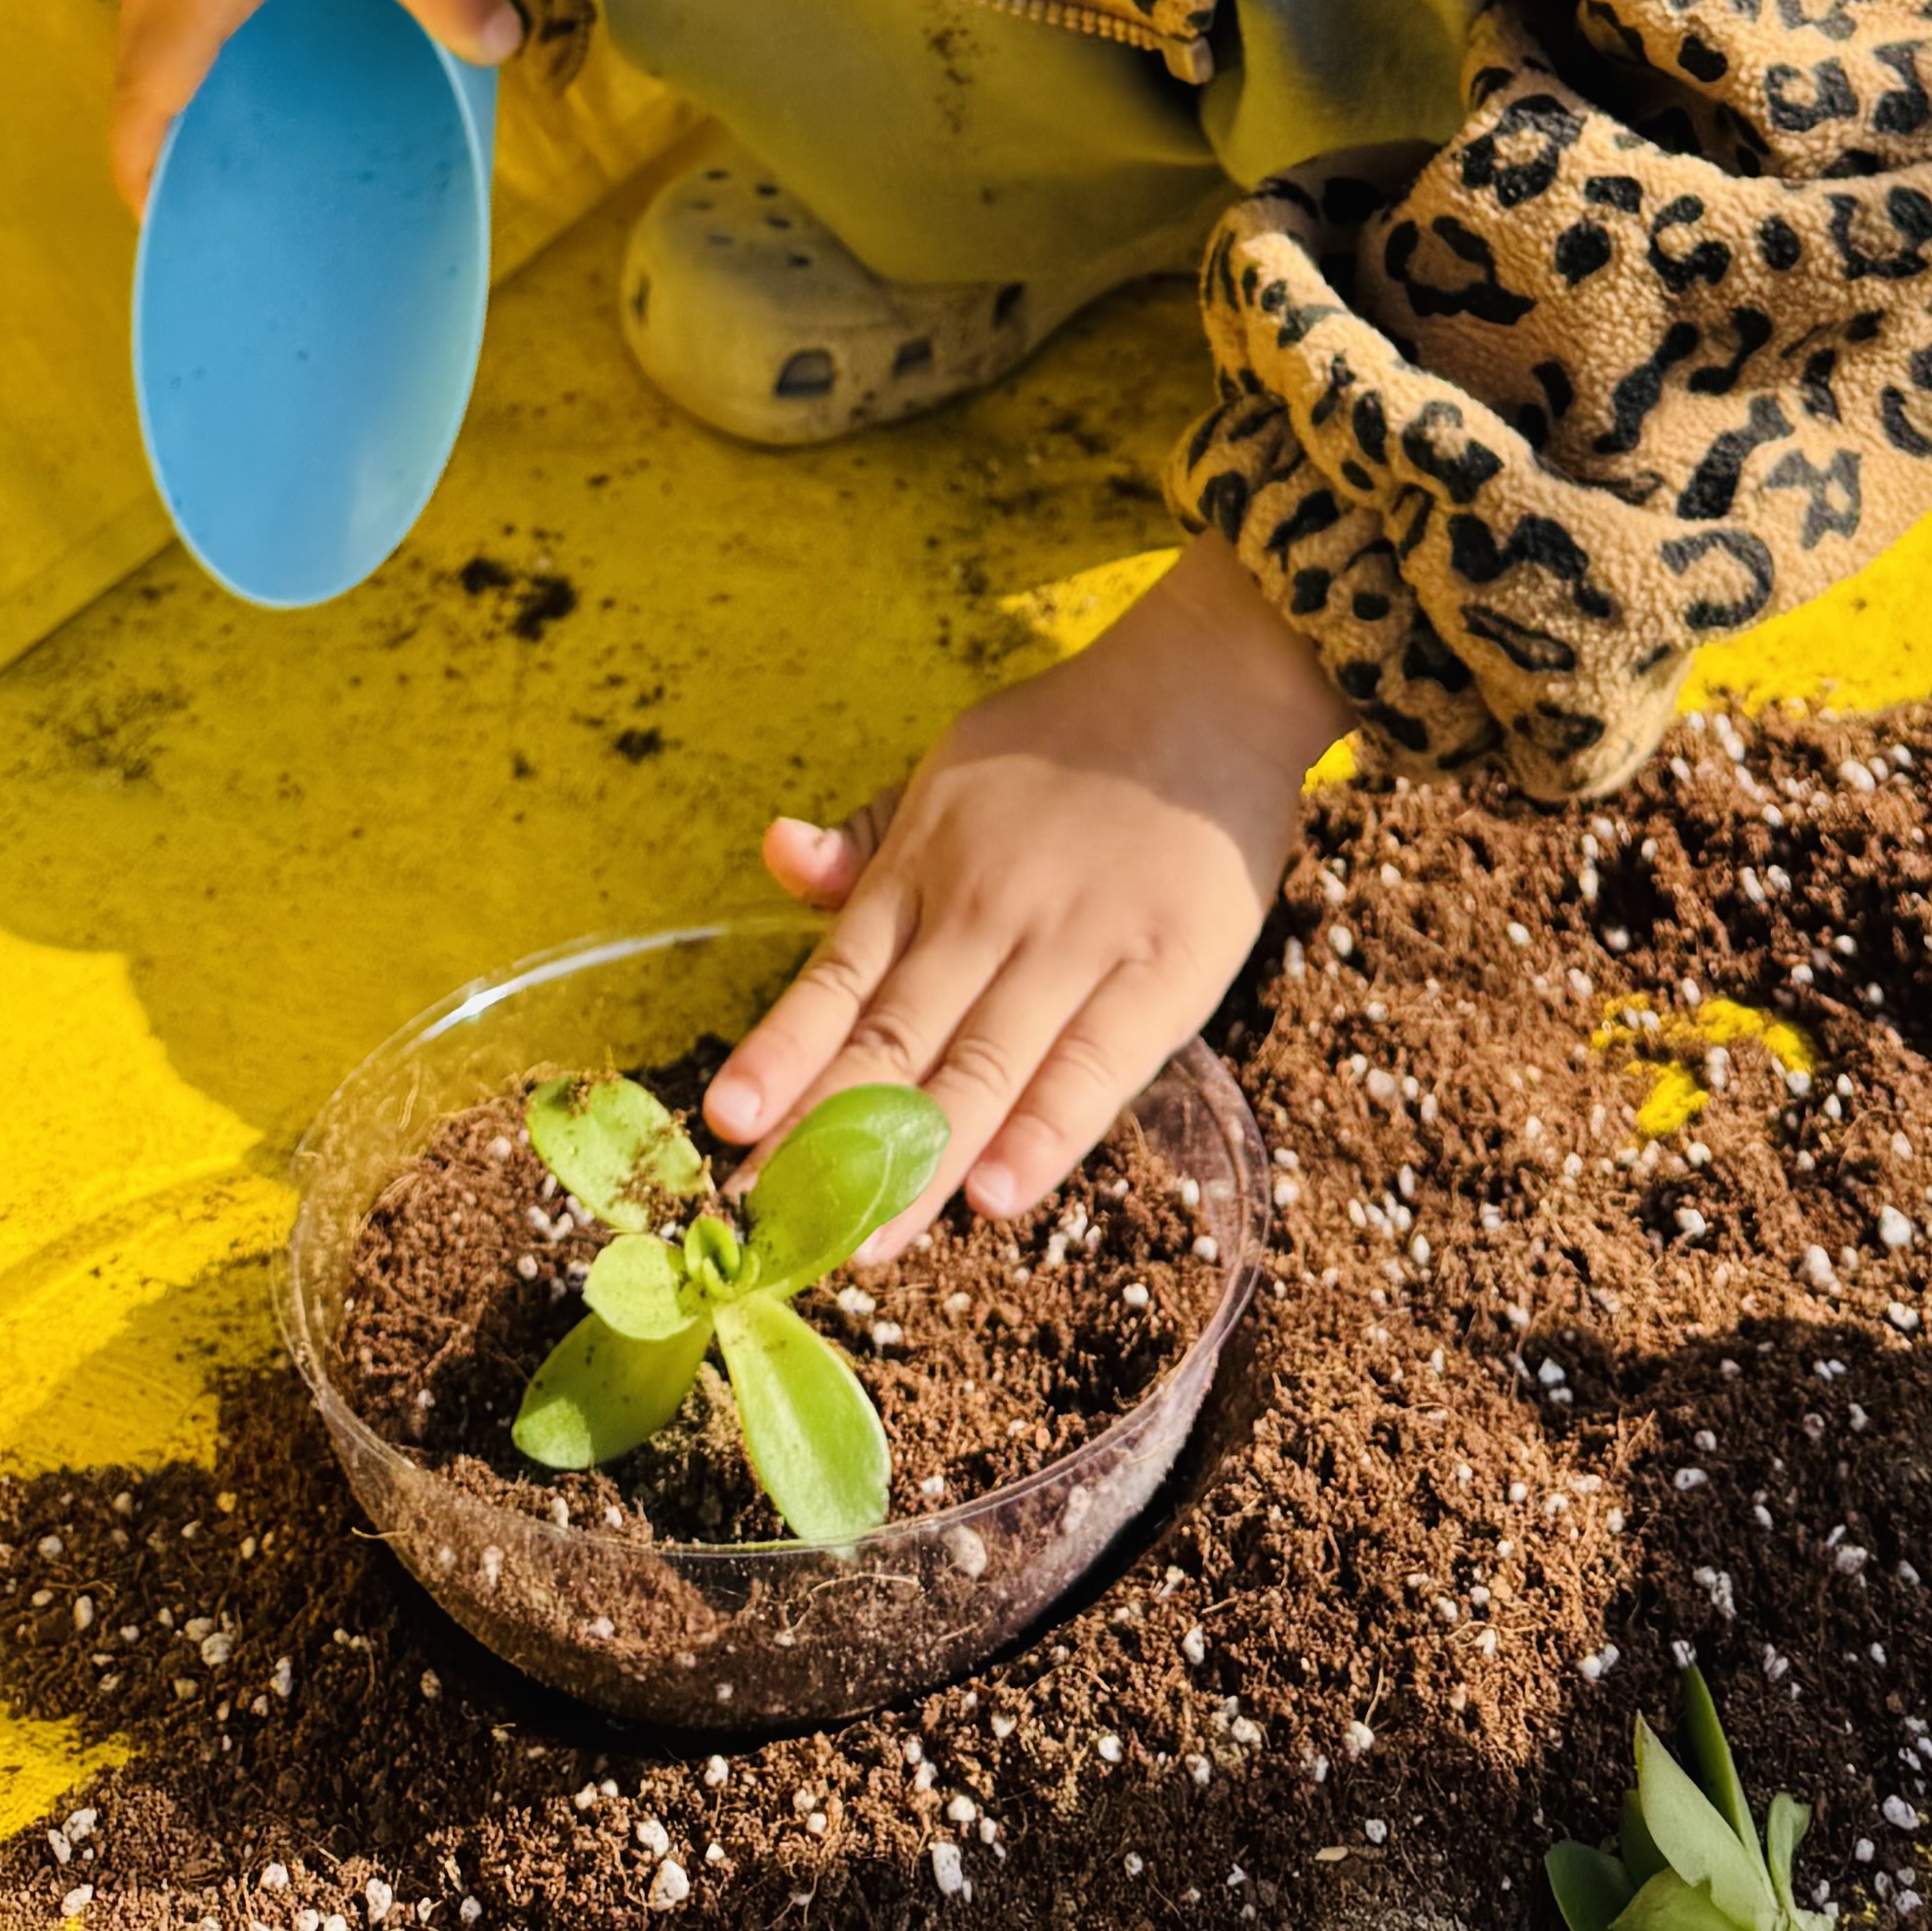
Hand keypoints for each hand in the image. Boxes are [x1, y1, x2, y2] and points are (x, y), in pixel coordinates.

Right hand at [109, 0, 513, 208]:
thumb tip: (501, 49)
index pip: (139, 117)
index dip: (148, 181)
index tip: (176, 231)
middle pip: (139, 85)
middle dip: (170, 144)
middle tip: (230, 190)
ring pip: (148, 35)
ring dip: (181, 85)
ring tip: (245, 123)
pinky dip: (190, 31)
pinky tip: (249, 30)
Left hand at [707, 535, 1342, 1225]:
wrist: (1206, 685)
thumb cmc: (1067, 747)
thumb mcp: (950, 772)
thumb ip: (868, 838)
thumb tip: (776, 855)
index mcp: (927, 866)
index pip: (837, 980)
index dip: (783, 1057)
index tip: (725, 1127)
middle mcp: (986, 911)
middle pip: (896, 1041)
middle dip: (830, 1143)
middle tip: (772, 1231)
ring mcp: (1076, 942)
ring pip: (984, 1068)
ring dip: (920, 1165)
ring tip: (864, 1244)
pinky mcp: (1165, 969)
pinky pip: (1096, 1062)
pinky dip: (1046, 1130)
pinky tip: (999, 1193)